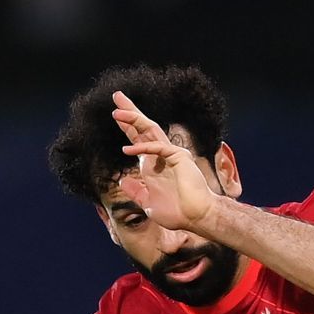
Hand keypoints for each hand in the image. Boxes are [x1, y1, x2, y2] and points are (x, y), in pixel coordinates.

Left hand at [112, 91, 217, 232]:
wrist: (197, 218)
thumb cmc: (178, 213)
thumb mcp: (148, 203)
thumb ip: (136, 191)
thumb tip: (122, 181)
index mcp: (154, 165)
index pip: (139, 140)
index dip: (128, 127)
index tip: (117, 115)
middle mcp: (162, 156)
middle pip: (144, 128)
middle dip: (130, 112)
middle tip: (117, 96)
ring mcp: (171, 154)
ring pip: (150, 131)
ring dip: (133, 120)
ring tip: (116, 112)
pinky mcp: (178, 157)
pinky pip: (157, 148)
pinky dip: (142, 148)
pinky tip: (127, 150)